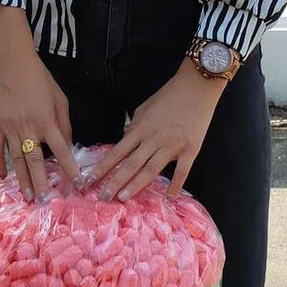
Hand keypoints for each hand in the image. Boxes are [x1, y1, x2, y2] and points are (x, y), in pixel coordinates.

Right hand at [0, 46, 83, 200]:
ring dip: (22, 180)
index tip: (78, 185)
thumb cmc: (40, 79)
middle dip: (42, 184)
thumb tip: (66, 145)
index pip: (62, 151)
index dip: (71, 169)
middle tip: (45, 202)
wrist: (11, 64)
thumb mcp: (60, 99)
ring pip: (17, 160)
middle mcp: (28, 128)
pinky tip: (4, 176)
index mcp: (47, 121)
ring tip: (27, 197)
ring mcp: (9, 128)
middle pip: (36, 163)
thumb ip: (64, 124)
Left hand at [89, 60, 226, 200]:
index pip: (117, 152)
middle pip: (130, 164)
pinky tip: (168, 198)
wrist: (196, 87)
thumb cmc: (169, 96)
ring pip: (151, 170)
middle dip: (115, 182)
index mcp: (140, 129)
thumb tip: (125, 142)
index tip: (90, 180)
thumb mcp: (144, 108)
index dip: (103, 167)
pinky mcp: (190, 150)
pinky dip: (175, 186)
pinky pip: (181, 172)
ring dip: (136, 185)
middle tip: (103, 197)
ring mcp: (172, 146)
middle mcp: (153, 139)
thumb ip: (134, 127)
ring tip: (123, 198)